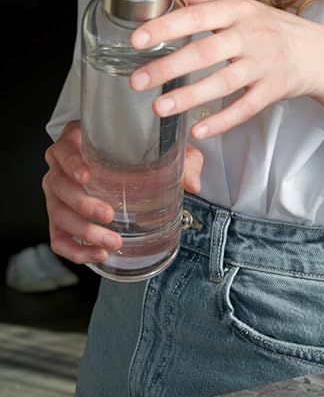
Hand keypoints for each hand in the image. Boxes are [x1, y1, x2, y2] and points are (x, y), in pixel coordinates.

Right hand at [44, 122, 202, 265]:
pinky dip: (75, 250)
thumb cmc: (138, 151)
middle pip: (59, 187)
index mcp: (77, 142)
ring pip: (59, 214)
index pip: (64, 150)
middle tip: (109, 215)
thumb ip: (181, 160)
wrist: (130, 164)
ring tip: (111, 241)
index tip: (88, 176)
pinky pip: (58, 237)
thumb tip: (193, 184)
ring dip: (84, 231)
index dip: (72, 164)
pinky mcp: (60, 218)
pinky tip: (98, 254)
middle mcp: (61, 168)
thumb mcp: (163, 149)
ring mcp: (57, 194)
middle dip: (84, 204)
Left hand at [127, 0, 323, 138]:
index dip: (166, 27)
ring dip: (190, 96)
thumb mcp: (239, 3)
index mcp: (237, 11)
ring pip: (224, 83)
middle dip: (169, 67)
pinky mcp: (273, 90)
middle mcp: (250, 36)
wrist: (318, 52)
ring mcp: (263, 65)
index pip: (197, 16)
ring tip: (158, 107)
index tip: (137, 38)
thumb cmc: (271, 26)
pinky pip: (245, 108)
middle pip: (206, 52)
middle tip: (137, 80)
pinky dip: (223, 121)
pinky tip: (199, 130)